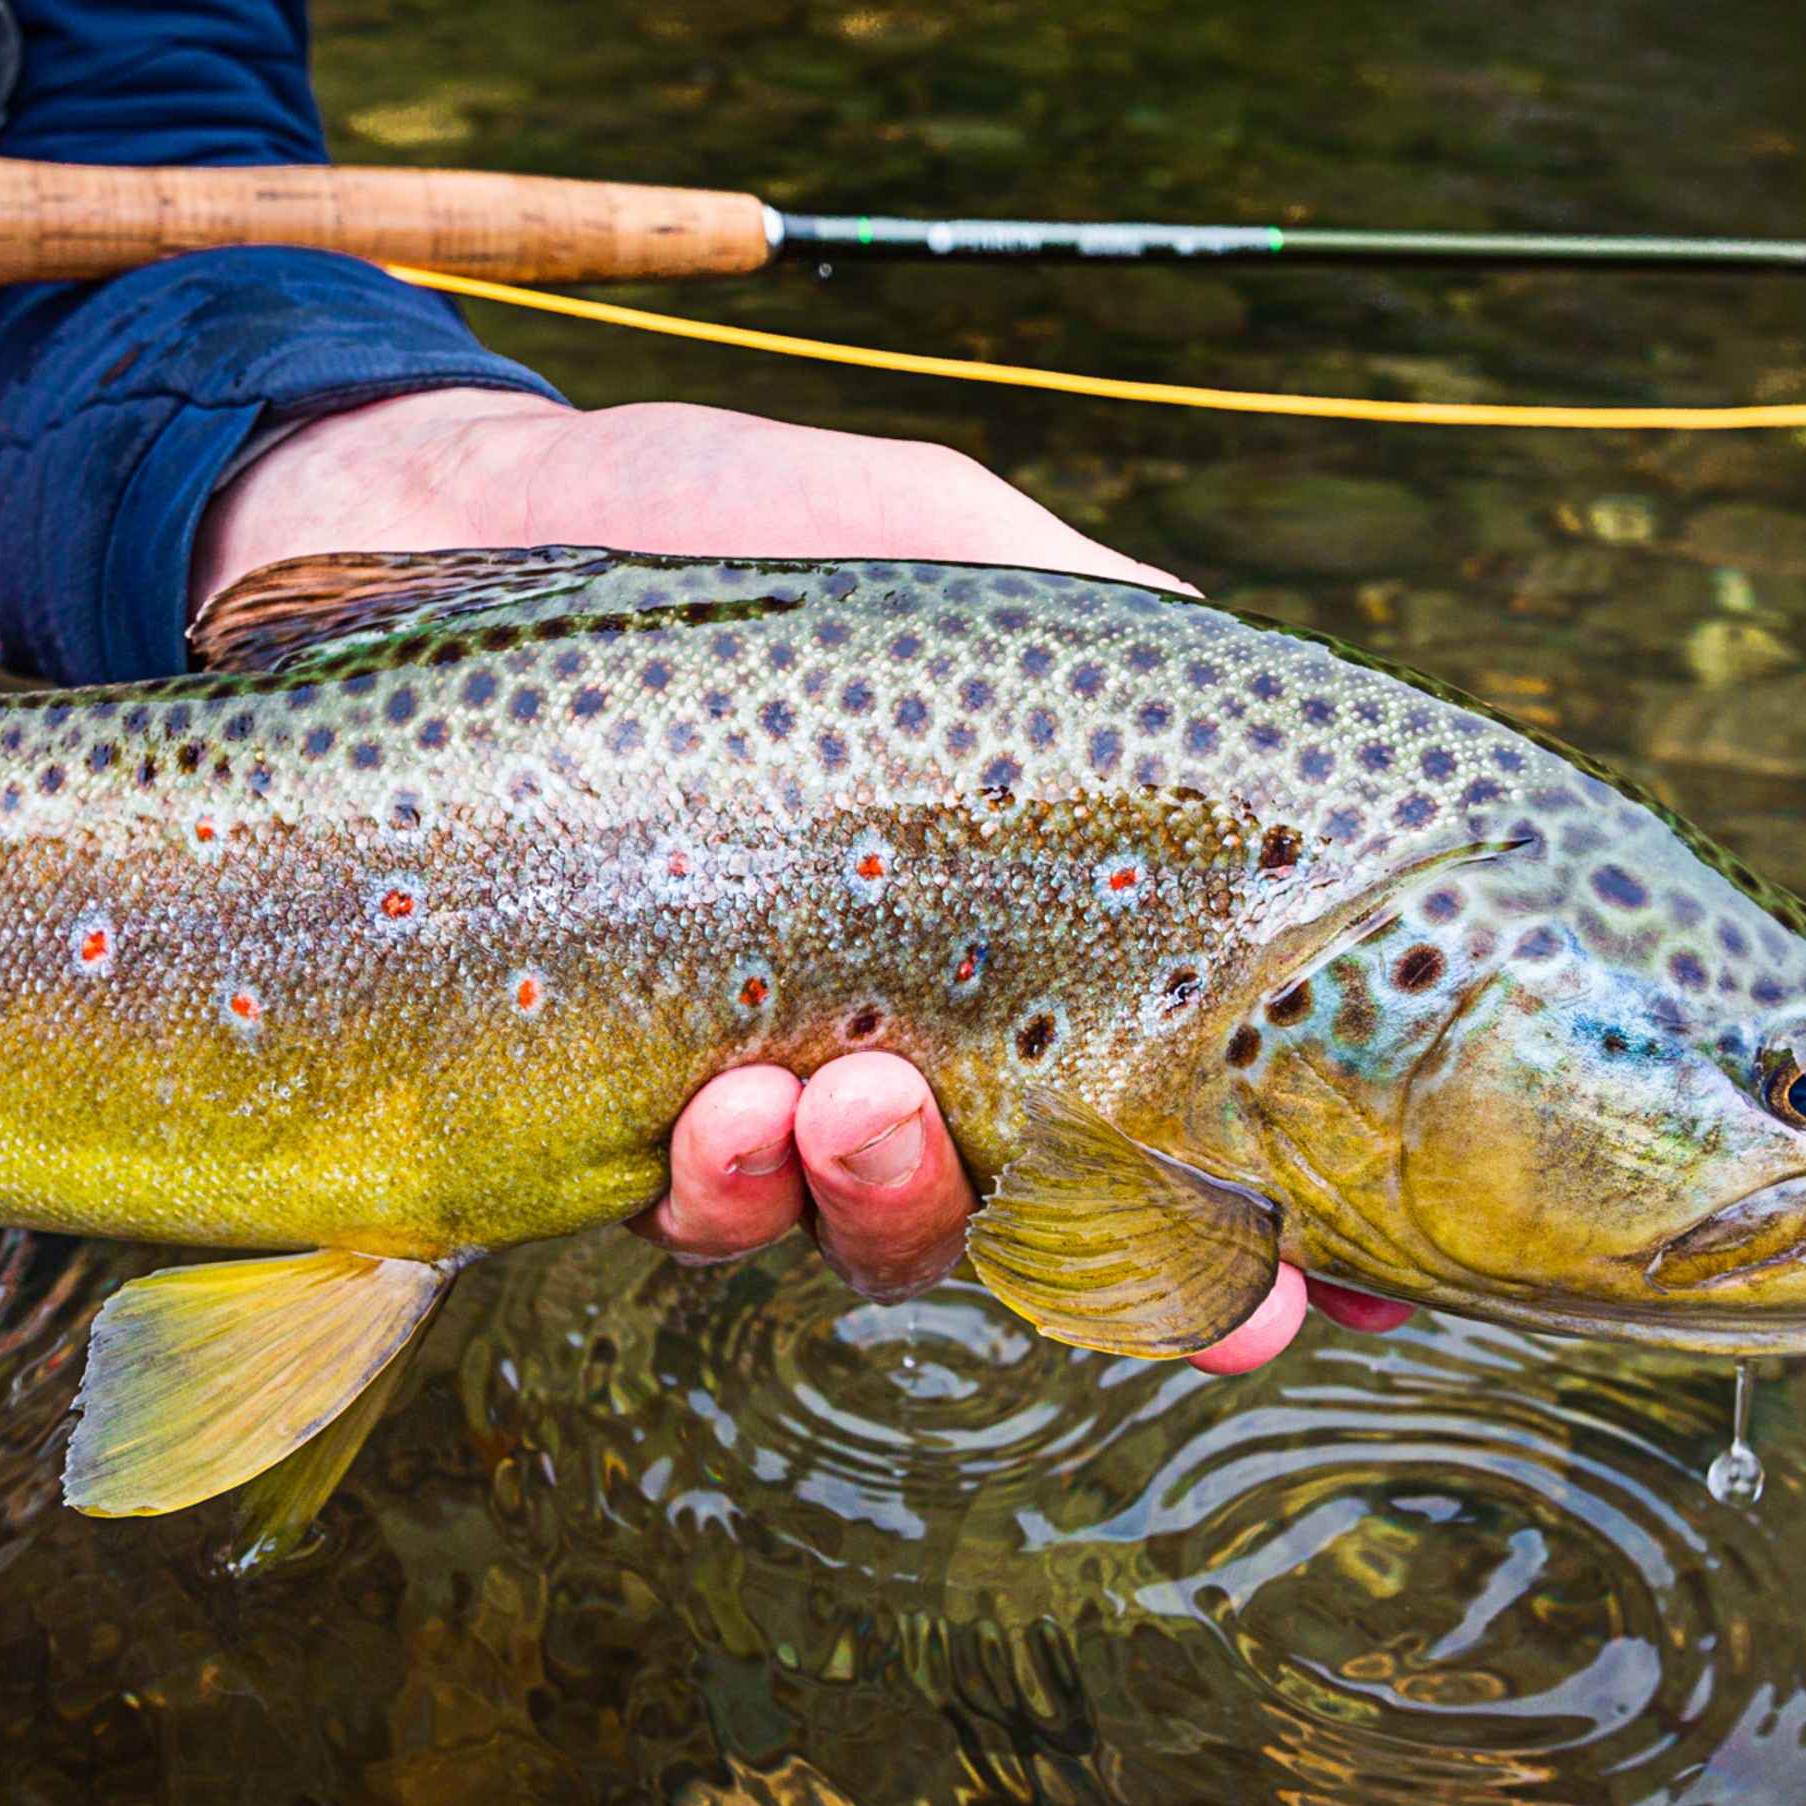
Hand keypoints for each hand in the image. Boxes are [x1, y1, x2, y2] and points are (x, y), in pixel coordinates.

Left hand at [193, 389, 1410, 1372]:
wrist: (448, 514)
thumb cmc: (712, 528)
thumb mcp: (948, 548)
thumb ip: (1111, 634)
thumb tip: (1272, 724)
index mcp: (1023, 930)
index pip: (1182, 1107)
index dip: (1274, 1223)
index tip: (1356, 1291)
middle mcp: (914, 1033)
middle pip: (1058, 1220)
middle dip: (1134, 1276)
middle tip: (1198, 1285)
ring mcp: (764, 1085)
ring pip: (879, 1233)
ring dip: (897, 1200)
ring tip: (853, 1098)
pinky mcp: (605, 1107)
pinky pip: (697, 1215)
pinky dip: (730, 1188)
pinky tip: (724, 1106)